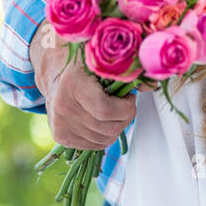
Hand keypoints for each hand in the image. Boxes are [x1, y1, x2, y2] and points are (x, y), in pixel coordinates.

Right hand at [31, 23, 139, 151]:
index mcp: (72, 84)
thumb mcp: (104, 60)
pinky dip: (104, 135)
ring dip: (116, 127)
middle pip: (108, 128)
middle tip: (124, 104)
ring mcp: (60, 124)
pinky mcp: (60, 136)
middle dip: (125, 118)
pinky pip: (94, 145)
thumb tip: (151, 86)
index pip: (105, 110)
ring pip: (103, 140)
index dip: (125, 108)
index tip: (129, 98)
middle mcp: (62, 107)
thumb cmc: (84, 63)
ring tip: (112, 110)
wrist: (54, 73)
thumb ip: (128, 71)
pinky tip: (101, 119)